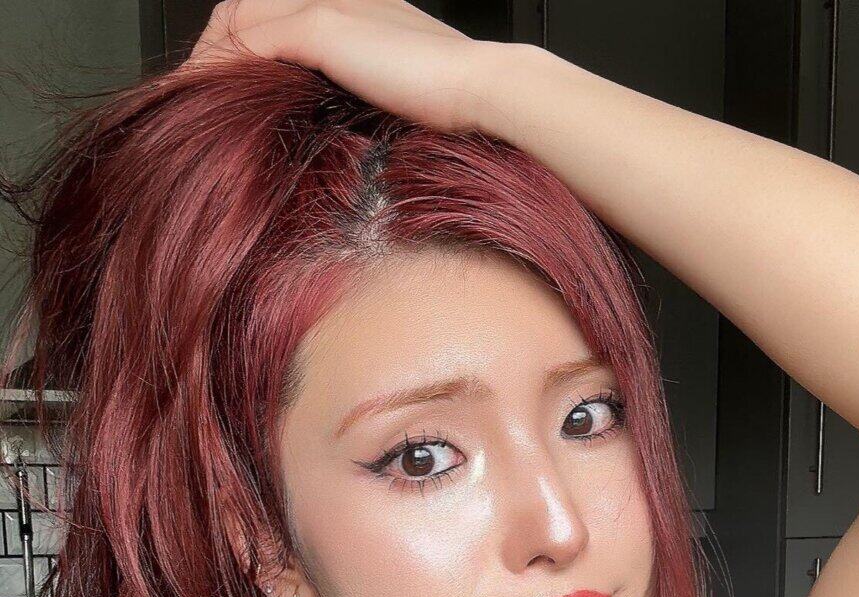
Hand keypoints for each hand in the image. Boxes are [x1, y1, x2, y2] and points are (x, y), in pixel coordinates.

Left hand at [185, 0, 501, 135]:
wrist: (485, 92)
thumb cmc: (457, 109)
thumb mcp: (397, 101)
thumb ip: (363, 102)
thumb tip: (333, 138)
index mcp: (353, 12)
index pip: (273, 19)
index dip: (239, 53)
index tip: (223, 95)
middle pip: (245, 12)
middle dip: (213, 55)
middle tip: (195, 100)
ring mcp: (327, 5)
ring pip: (241, 21)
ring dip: (210, 62)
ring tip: (192, 101)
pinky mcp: (323, 26)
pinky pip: (251, 39)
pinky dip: (224, 66)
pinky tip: (209, 95)